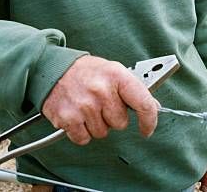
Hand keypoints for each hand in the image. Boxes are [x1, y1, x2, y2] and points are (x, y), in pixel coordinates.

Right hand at [41, 55, 158, 144]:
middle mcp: (101, 90)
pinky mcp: (68, 118)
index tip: (147, 129)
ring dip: (96, 124)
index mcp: (117, 75)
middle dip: (112, 117)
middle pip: (120, 123)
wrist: (53, 69)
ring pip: (102, 132)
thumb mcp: (113, 70)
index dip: (149, 120)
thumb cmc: (86, 72)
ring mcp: (84, 105)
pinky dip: (81, 131)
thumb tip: (153, 107)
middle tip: (101, 102)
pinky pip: (84, 138)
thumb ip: (133, 89)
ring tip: (87, 106)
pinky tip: (77, 115)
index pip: (143, 103)